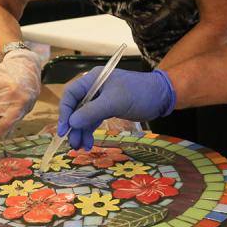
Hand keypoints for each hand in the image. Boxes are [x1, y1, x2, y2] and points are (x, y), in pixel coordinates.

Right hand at [0, 49, 43, 139]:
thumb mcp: (28, 104)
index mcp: (20, 104)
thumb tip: (2, 135)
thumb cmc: (28, 87)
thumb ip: (15, 119)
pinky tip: (1, 88)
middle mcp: (8, 96)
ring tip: (6, 94)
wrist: (24, 63)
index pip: (3, 125)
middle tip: (7, 106)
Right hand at [57, 68, 175, 149]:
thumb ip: (92, 112)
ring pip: (84, 116)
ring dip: (81, 131)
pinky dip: (90, 131)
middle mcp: (94, 87)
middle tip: (72, 143)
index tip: (64, 129)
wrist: (162, 97)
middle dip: (73, 125)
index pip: (71, 94)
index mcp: (94, 79)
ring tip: (80, 147)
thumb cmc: (139, 93)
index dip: (65, 111)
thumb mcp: (115, 102)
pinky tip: (89, 143)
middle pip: (76, 106)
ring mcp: (101, 98)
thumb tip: (72, 123)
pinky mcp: (109, 108)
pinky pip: (94, 119)